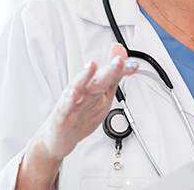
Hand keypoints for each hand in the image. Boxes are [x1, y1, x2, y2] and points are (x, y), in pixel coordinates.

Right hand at [17, 44, 138, 188]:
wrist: (60, 139)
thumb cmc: (81, 115)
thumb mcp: (103, 96)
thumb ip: (114, 77)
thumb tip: (121, 55)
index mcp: (94, 87)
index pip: (110, 75)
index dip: (122, 70)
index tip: (133, 65)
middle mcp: (82, 91)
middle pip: (96, 79)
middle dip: (108, 70)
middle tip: (118, 61)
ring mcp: (71, 103)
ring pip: (77, 88)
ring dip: (84, 76)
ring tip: (91, 66)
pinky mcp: (61, 117)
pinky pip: (64, 108)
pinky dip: (68, 102)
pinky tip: (73, 95)